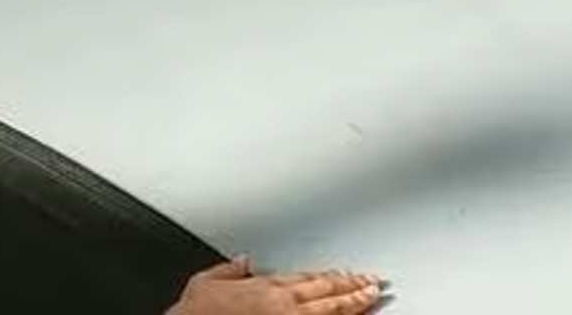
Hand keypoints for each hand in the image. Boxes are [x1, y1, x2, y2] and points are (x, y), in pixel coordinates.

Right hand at [173, 261, 387, 314]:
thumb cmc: (197, 313)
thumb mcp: (206, 281)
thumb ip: (228, 269)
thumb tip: (242, 261)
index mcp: (264, 286)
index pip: (306, 278)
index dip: (330, 277)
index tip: (345, 274)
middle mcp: (281, 303)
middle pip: (326, 291)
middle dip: (352, 286)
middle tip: (374, 281)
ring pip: (331, 310)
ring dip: (355, 302)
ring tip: (374, 295)